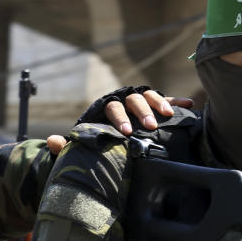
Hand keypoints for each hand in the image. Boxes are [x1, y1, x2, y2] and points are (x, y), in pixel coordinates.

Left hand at [44, 88, 192, 153]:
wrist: (111, 135)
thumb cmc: (98, 140)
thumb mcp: (83, 143)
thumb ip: (67, 143)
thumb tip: (52, 141)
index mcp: (106, 110)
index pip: (112, 108)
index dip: (119, 118)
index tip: (125, 132)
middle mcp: (123, 101)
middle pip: (132, 100)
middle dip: (141, 112)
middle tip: (149, 126)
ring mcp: (140, 102)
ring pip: (149, 96)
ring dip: (159, 104)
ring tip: (168, 116)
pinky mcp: (155, 105)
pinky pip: (167, 100)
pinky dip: (177, 101)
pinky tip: (189, 104)